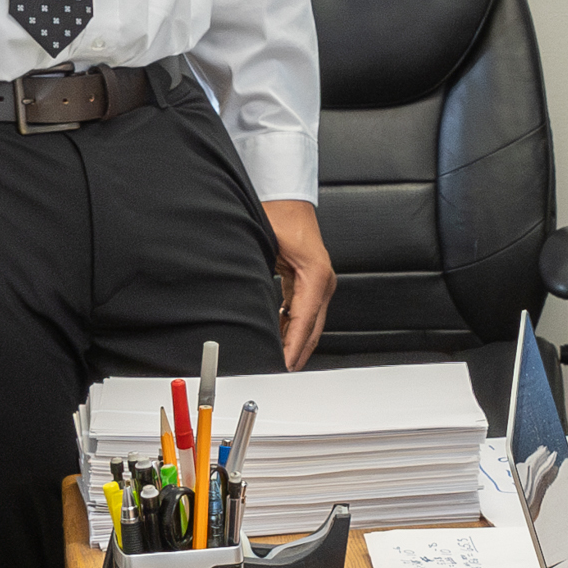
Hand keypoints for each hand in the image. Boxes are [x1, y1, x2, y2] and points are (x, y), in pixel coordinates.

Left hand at [265, 198, 335, 365]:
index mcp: (315, 276)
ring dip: (293, 340)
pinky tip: (277, 333)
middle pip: (312, 328)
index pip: (304, 322)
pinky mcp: (312, 279)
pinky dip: (292, 325)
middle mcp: (322, 281)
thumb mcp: (262, 249)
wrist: (285, 196)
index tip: (284, 366)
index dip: (293, 347)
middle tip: (279, 371)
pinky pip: (304, 310)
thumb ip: (256, 280)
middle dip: (296, 352)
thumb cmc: (276, 214)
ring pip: (309, 321)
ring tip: (274, 357)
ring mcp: (320, 281)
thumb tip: (244, 311)